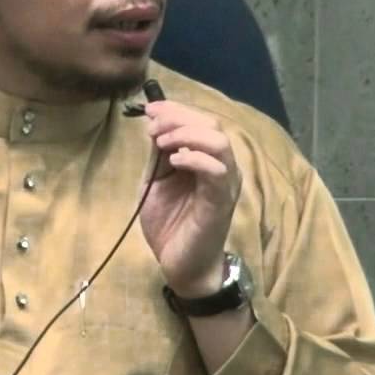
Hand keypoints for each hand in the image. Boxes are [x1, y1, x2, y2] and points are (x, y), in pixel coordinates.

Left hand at [138, 100, 241, 297]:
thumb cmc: (170, 224)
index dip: (175, 109)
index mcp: (207, 158)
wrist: (180, 265)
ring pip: (219, 141)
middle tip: (152, 128)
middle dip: (178, 118)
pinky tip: (173, 161)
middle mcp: (222, 166)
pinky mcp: (221, 201)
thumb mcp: (156, 180)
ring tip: (161, 142)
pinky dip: (194, 157)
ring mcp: (225, 183)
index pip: (201, 120)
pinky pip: (217, 170)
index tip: (148, 109)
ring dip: (186, 134)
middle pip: (212, 124)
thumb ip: (158, 154)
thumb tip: (155, 122)